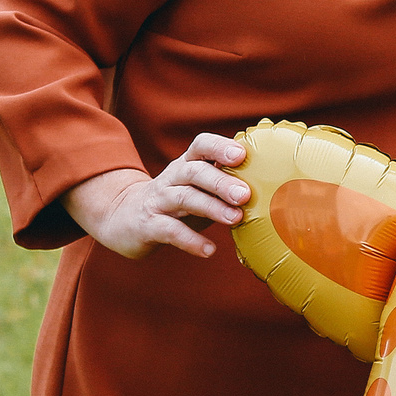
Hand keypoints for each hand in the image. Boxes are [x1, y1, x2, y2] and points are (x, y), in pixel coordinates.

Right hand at [65, 132, 250, 259]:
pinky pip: (170, 230)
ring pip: (184, 198)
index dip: (219, 147)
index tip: (242, 155)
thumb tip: (272, 187)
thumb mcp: (198, 188)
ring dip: (211, 208)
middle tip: (246, 194)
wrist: (124, 218)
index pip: (201, 145)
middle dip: (221, 182)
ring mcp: (159, 200)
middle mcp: (172, 177)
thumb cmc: (176, 203)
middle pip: (195, 172)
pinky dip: (190, 241)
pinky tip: (209, 250)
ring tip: (235, 219)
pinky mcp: (148, 225)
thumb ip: (225, 183)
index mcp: (187, 164)